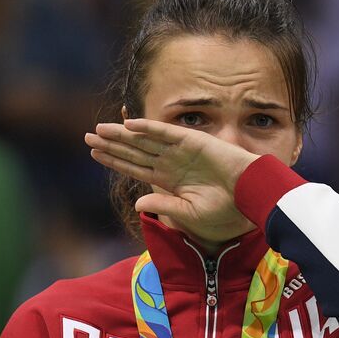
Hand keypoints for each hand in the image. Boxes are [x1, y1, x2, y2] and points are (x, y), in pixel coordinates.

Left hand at [87, 118, 261, 243]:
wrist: (250, 197)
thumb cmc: (225, 209)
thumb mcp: (189, 213)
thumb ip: (163, 206)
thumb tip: (137, 204)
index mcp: (169, 181)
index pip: (136, 168)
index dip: (116, 160)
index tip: (95, 154)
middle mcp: (171, 163)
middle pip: (135, 151)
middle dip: (112, 144)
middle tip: (88, 137)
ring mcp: (181, 151)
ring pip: (145, 140)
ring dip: (123, 134)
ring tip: (100, 130)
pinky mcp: (193, 141)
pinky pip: (166, 133)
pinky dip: (148, 127)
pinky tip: (129, 124)